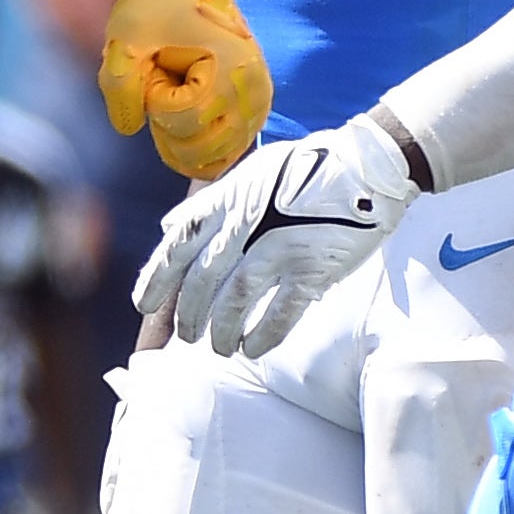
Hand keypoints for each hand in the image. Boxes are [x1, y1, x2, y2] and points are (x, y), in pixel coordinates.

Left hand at [99, 0, 269, 181]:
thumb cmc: (153, 7)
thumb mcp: (124, 40)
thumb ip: (119, 86)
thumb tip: (131, 128)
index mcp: (232, 66)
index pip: (186, 120)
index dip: (157, 101)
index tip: (157, 69)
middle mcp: (254, 89)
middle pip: (201, 145)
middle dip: (168, 125)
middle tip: (165, 83)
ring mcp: (259, 103)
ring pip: (214, 157)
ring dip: (182, 139)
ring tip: (175, 97)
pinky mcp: (255, 112)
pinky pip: (228, 152)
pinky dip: (200, 151)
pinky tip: (182, 129)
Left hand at [135, 119, 418, 357]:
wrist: (369, 164)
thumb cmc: (306, 169)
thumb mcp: (249, 174)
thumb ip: (209, 202)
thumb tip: (170, 226)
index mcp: (228, 201)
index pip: (178, 244)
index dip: (157, 278)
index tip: (144, 305)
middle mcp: (247, 224)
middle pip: (203, 280)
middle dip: (190, 314)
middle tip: (188, 336)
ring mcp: (281, 246)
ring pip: (236, 299)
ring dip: (222, 330)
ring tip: (219, 347)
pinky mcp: (315, 266)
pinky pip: (282, 312)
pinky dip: (264, 335)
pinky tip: (254, 349)